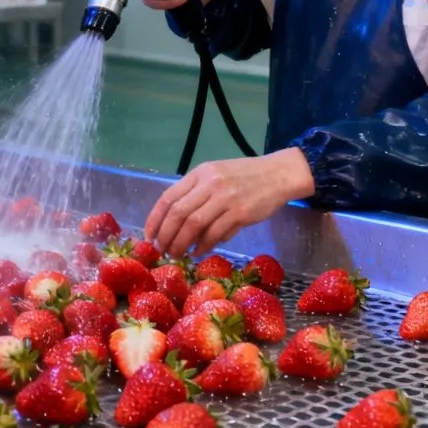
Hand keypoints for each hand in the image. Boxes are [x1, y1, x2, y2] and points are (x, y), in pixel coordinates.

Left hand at [144, 148, 315, 256]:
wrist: (278, 174)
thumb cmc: (244, 176)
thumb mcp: (216, 175)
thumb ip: (197, 194)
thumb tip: (178, 225)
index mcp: (200, 173)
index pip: (168, 197)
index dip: (155, 219)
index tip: (149, 236)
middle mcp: (210, 183)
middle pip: (178, 213)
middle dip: (166, 236)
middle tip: (162, 250)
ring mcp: (225, 198)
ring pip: (194, 225)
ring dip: (182, 243)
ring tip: (177, 254)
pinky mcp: (241, 213)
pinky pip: (216, 233)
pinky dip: (203, 245)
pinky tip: (198, 252)